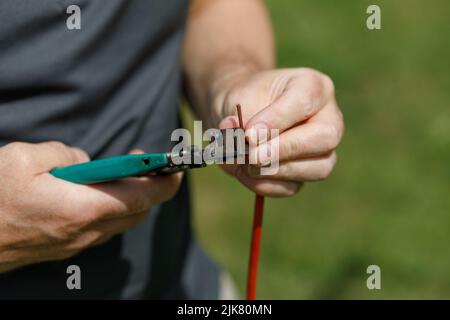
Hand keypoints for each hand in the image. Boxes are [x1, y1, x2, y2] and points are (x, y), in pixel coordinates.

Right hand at [0, 142, 181, 271]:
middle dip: (150, 188)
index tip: (175, 168)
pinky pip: (103, 229)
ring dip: (131, 200)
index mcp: (81, 209)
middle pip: (137, 212)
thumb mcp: (24, 158)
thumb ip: (65, 153)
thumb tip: (86, 162)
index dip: (165, 182)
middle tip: (143, 164)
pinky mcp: (66, 249)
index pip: (142, 198)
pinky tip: (97, 194)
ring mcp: (76, 244)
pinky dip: (112, 210)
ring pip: (122, 222)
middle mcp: (85, 232)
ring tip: (121, 176)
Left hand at [216, 68, 343, 196]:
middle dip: (283, 151)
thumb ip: (243, 122)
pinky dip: (264, 184)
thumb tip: (249, 148)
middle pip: (325, 139)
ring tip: (242, 163)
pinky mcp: (308, 173)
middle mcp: (328, 117)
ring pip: (316, 169)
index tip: (249, 133)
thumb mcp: (238, 101)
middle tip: (251, 156)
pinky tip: (244, 172)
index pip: (305, 102)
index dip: (276, 121)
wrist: (237, 112)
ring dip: (272, 172)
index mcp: (314, 87)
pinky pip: (293, 187)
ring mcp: (323, 149)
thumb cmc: (243, 99)